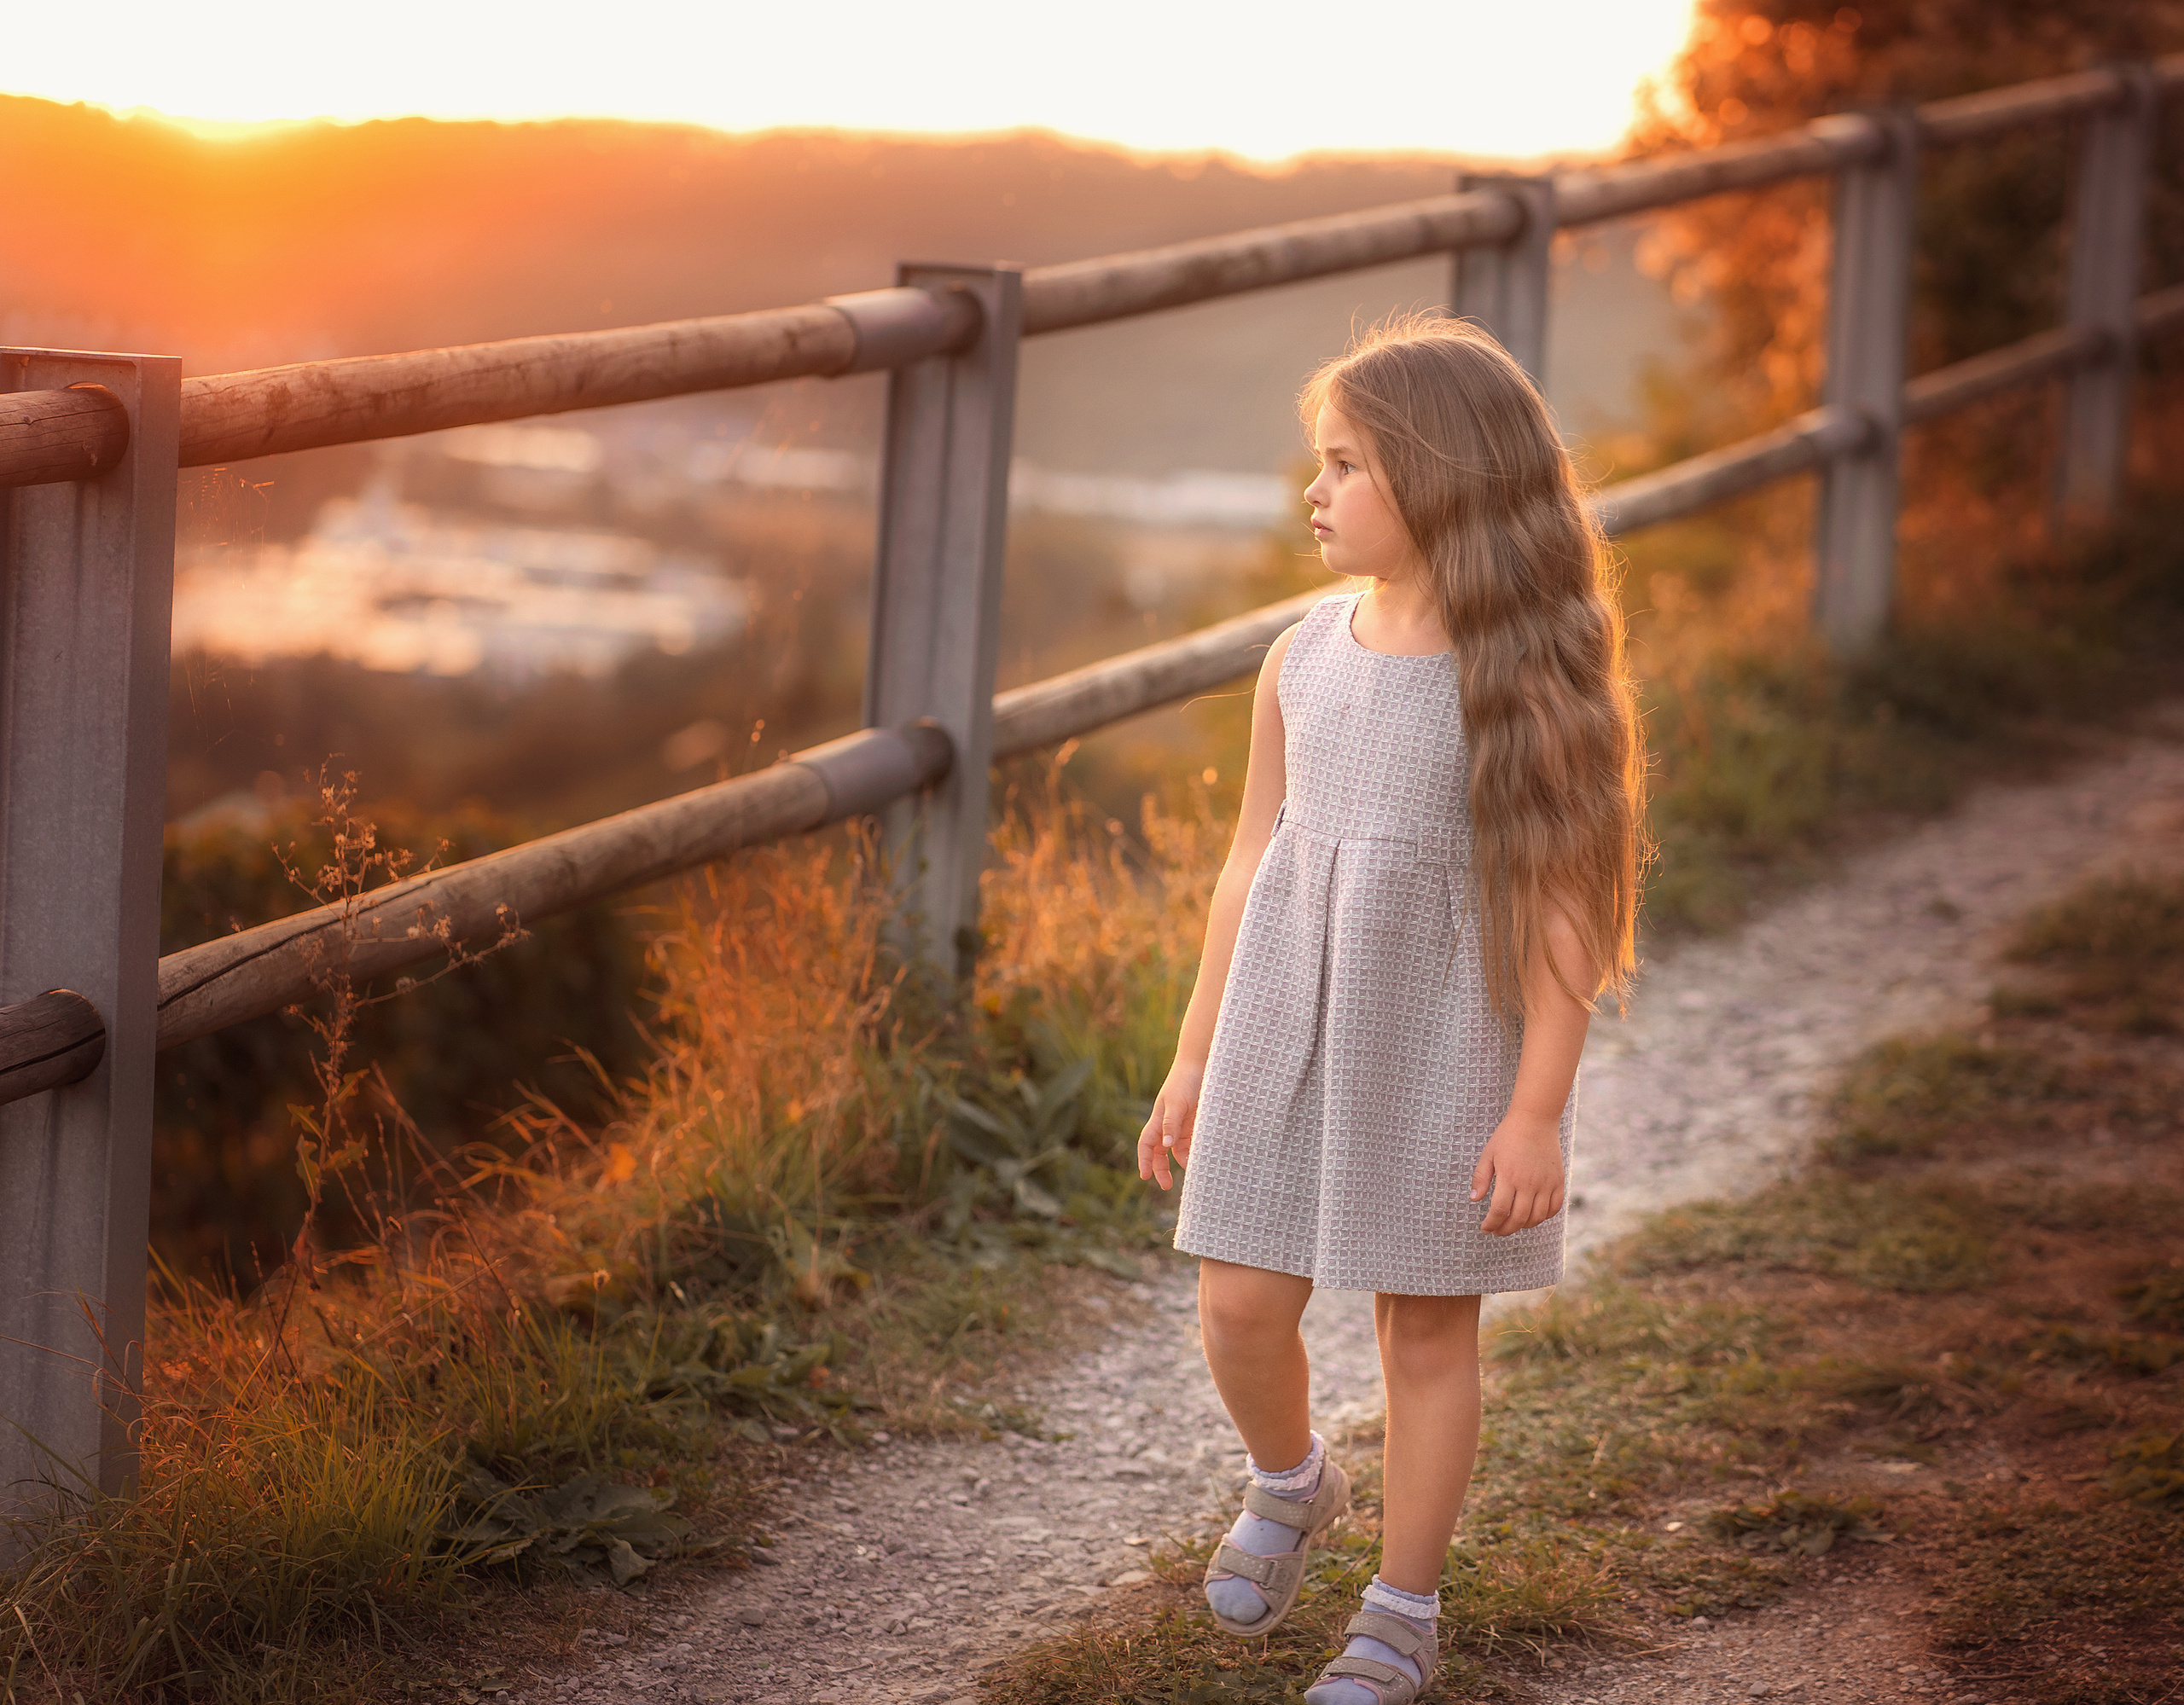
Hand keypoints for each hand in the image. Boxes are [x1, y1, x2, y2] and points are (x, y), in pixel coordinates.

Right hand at [1137, 1059, 1204, 1190]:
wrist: (1201, 1065)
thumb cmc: (1184, 1081)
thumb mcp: (1177, 1103)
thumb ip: (1171, 1124)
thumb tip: (1165, 1146)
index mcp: (1158, 1120)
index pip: (1146, 1144)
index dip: (1144, 1160)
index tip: (1144, 1177)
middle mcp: (1168, 1125)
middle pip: (1159, 1153)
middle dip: (1160, 1169)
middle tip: (1166, 1186)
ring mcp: (1182, 1126)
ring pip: (1177, 1151)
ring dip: (1182, 1162)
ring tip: (1193, 1172)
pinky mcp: (1195, 1125)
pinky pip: (1192, 1144)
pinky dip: (1195, 1153)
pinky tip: (1202, 1159)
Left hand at [1470, 1112, 1564, 1235]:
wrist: (1535, 1120)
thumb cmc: (1508, 1136)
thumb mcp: (1488, 1154)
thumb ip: (1481, 1178)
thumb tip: (1474, 1200)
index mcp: (1509, 1176)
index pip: (1499, 1211)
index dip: (1491, 1224)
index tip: (1485, 1228)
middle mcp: (1529, 1183)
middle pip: (1518, 1218)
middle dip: (1505, 1230)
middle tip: (1497, 1231)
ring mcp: (1546, 1183)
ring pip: (1537, 1217)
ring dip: (1523, 1226)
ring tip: (1513, 1224)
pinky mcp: (1558, 1181)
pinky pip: (1555, 1207)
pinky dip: (1544, 1217)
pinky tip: (1533, 1216)